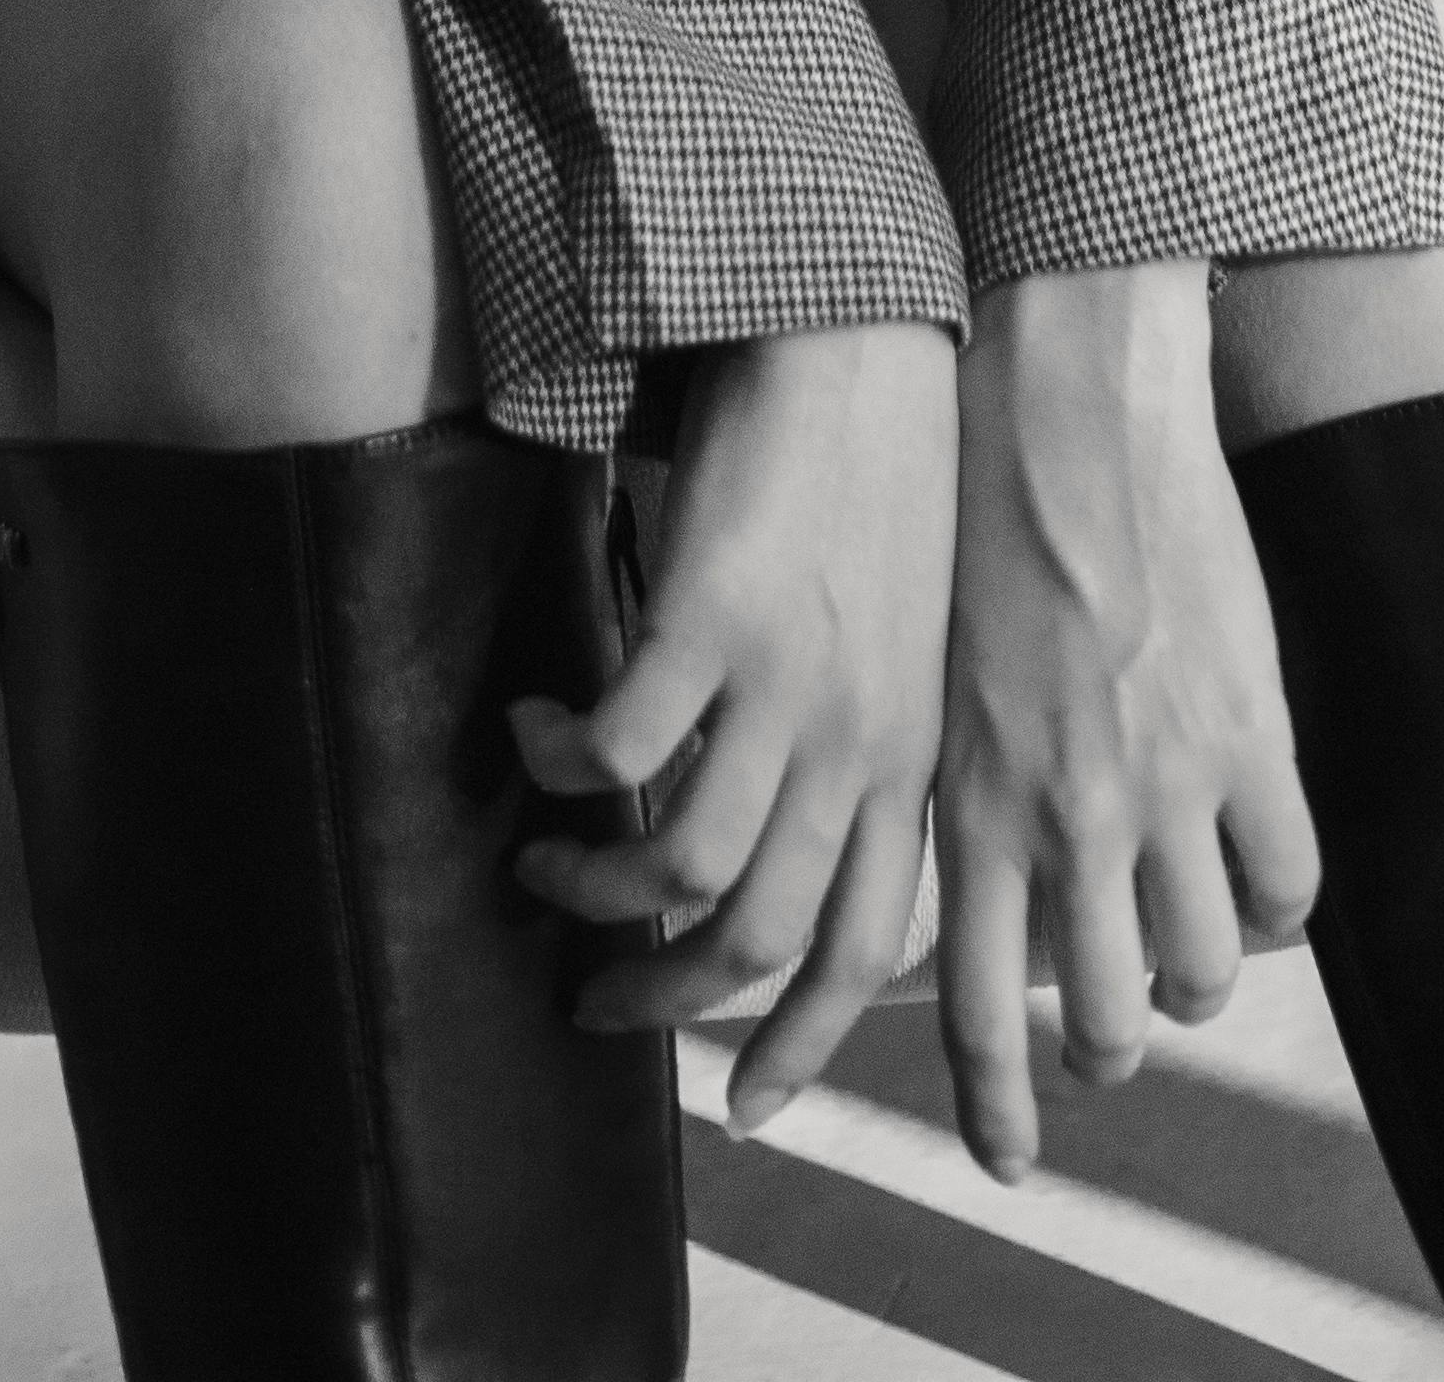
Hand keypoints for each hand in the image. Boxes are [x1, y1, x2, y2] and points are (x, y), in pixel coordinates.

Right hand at [510, 317, 956, 1126]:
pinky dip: (562, 764)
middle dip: (665, 999)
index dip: (798, 1048)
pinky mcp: (710, 615)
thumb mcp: (897, 641)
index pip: (861, 952)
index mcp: (908, 757)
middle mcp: (855, 742)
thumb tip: (779, 836)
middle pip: (756, 938)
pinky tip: (535, 732)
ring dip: (594, 884)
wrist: (861, 337)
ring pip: (677, 862)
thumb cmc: (875, 480)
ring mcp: (785, 683)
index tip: (742, 1107)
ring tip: (546, 862)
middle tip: (594, 1000)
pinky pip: (614, 746)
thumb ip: (858, 744)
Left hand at [934, 264, 1318, 1180]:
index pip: (976, 1015)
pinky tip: (1254, 881)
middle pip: (1101, 1025)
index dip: (995, 1112)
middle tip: (1106, 1037)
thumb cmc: (985, 526)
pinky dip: (1274, 909)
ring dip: (1189, 987)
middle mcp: (1068, 819)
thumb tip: (990, 887)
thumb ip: (970, 794)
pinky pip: (1288, 889)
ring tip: (1180, 958)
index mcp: (976, 806)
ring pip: (1197, 977)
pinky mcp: (1251, 735)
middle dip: (1102, 1056)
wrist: (1066, 411)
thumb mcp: (944, 684)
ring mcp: (1166, 786)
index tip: (1007, 1163)